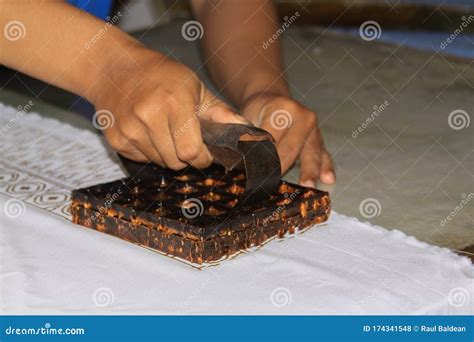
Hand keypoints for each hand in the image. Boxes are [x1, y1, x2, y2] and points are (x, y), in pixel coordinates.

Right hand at [91, 48, 246, 169]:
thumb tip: (249, 132)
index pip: (191, 152)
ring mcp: (129, 129)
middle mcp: (149, 116)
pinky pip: (142, 159)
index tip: (205, 153)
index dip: (202, 158)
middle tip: (186, 140)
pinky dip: (150, 152)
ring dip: (168, 154)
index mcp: (174, 102)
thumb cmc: (162, 76)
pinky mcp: (116, 139)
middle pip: (176, 162)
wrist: (114, 68)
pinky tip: (148, 131)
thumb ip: (221, 113)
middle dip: (187, 157)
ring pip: (159, 163)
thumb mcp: (195, 87)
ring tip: (165, 131)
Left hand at [241, 94, 334, 186]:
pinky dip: (325, 167)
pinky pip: (324, 154)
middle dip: (282, 167)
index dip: (263, 156)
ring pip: (311, 153)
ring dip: (309, 171)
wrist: (272, 99)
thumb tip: (243, 162)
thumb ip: (248, 138)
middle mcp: (303, 117)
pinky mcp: (320, 140)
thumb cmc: (257, 112)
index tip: (255, 173)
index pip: (271, 138)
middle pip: (292, 148)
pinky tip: (328, 179)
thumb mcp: (247, 118)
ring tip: (308, 186)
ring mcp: (314, 129)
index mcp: (282, 109)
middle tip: (272, 184)